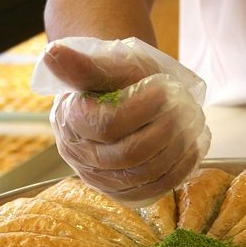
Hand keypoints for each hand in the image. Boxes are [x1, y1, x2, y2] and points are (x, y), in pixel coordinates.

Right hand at [43, 39, 209, 204]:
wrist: (121, 96)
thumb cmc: (115, 78)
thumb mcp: (104, 64)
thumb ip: (83, 64)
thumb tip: (52, 53)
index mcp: (71, 121)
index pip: (108, 126)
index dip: (142, 110)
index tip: (164, 90)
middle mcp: (80, 155)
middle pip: (129, 155)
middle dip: (166, 131)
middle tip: (186, 108)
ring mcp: (100, 178)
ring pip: (145, 174)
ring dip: (177, 149)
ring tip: (193, 123)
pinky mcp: (122, 192)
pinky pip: (153, 191)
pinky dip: (180, 170)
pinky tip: (192, 147)